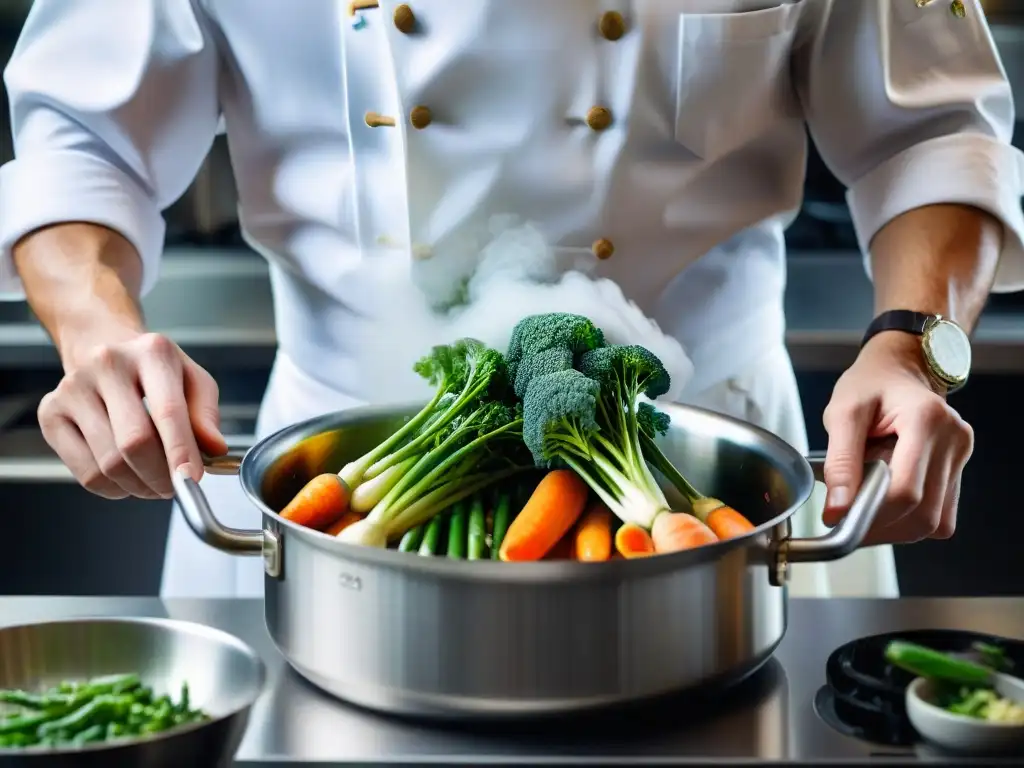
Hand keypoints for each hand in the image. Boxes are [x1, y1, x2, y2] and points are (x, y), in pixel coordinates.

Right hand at [38, 332, 227, 499]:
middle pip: (134, 443)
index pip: (167, 410)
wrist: (101, 345)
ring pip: (109, 463)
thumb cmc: (153, 369)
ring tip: (154, 481)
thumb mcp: (192, 379)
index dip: (180, 451)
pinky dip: (113, 488)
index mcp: (151, 352)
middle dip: (161, 477)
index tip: (191, 479)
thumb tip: (214, 449)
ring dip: (139, 486)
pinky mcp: (50, 413)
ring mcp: (72, 388)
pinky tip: (127, 477)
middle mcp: (106, 364)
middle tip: (176, 486)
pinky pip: (85, 473)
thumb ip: (206, 414)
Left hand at [820, 331, 973, 544]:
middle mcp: (953, 438)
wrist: (896, 370)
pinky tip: (887, 502)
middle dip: (881, 525)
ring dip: (896, 526)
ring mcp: (961, 455)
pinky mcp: (959, 468)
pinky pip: (942, 515)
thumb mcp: (842, 413)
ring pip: (935, 522)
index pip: (906, 490)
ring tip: (866, 505)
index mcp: (926, 419)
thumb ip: (840, 462)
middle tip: (848, 518)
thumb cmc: (869, 385)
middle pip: (924, 513)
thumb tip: (838, 510)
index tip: (839, 517)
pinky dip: (911, 520)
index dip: (870, 512)